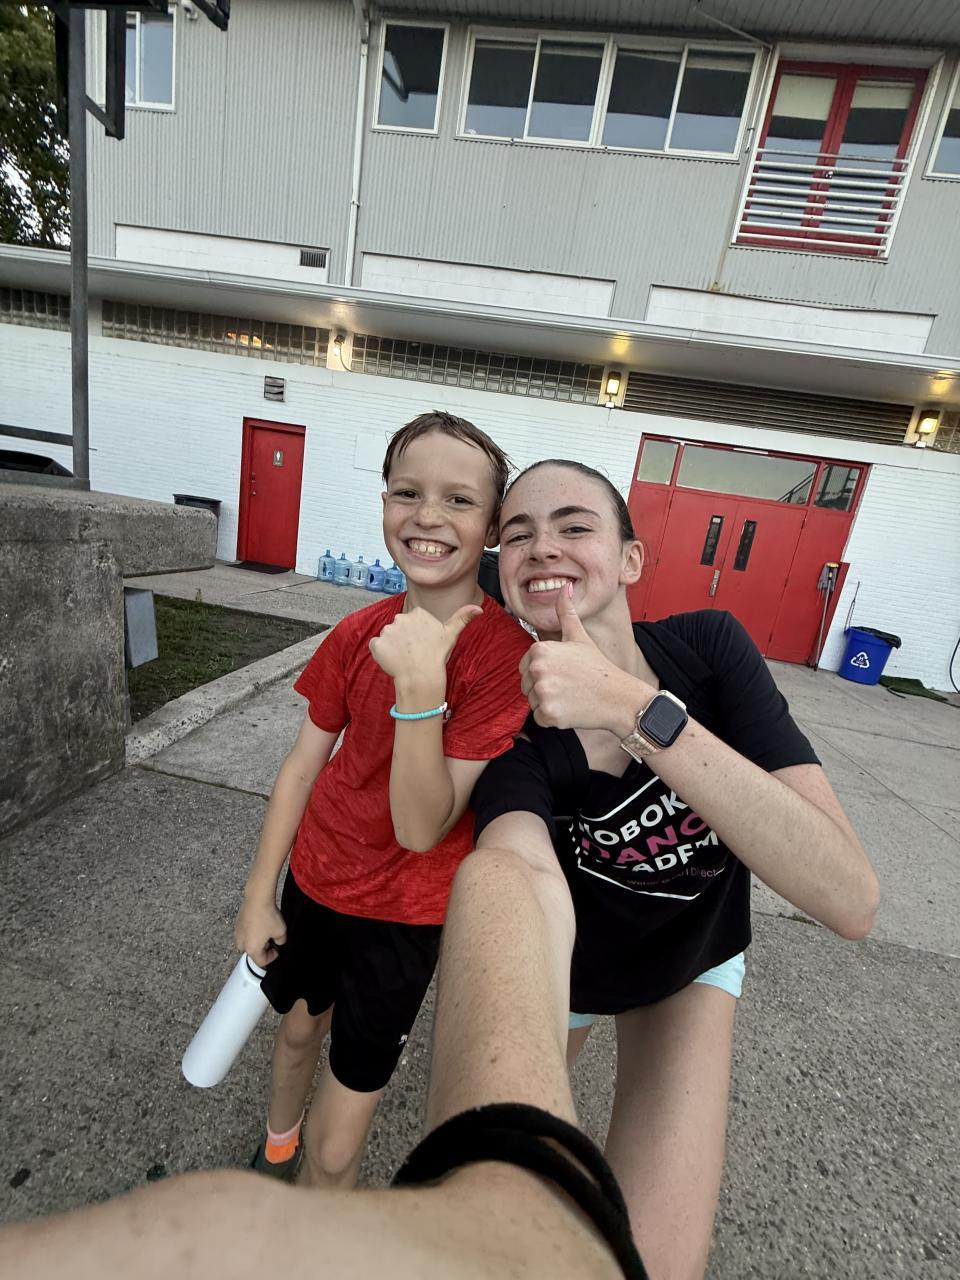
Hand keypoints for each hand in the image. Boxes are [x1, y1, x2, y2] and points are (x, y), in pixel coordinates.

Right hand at [234, 895, 286, 967]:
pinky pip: (244, 934)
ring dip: (256, 941)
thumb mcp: (281, 931)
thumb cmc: (268, 915)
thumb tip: (278, 942)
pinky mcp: (236, 925)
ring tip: (265, 930)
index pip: (262, 962)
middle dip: (263, 948)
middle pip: (254, 953)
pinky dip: (251, 932)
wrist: (257, 898)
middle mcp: (242, 944)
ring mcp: (237, 934)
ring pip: (248, 943)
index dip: (272, 957)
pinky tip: (259, 923)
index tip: (276, 949)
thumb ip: (281, 941)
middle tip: (271, 939)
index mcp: (252, 949)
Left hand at [368, 604, 481, 688]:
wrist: (421, 677)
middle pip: (399, 627)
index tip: (423, 644)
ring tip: (404, 658)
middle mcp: (400, 617)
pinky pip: (376, 646)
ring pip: (387, 637)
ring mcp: (387, 630)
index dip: (416, 634)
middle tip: (414, 653)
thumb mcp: (451, 634)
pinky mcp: (377, 643)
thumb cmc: (437, 656)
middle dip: (403, 639)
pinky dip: (381, 654)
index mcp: (418, 613)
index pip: (412, 620)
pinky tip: (393, 661)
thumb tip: (479, 608)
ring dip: (393, 646)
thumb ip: (462, 618)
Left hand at [519, 585, 642, 730]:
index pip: (525, 667)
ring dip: (549, 704)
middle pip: (526, 686)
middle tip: (569, 686)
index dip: (544, 672)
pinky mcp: (548, 713)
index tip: (564, 673)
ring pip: (533, 703)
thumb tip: (564, 587)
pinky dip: (554, 719)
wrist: (619, 697)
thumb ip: (565, 612)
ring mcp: (543, 692)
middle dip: (544, 689)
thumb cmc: (598, 668)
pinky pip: (541, 718)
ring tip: (571, 696)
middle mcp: (538, 669)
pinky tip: (572, 709)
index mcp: (540, 649)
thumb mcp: (579, 636)